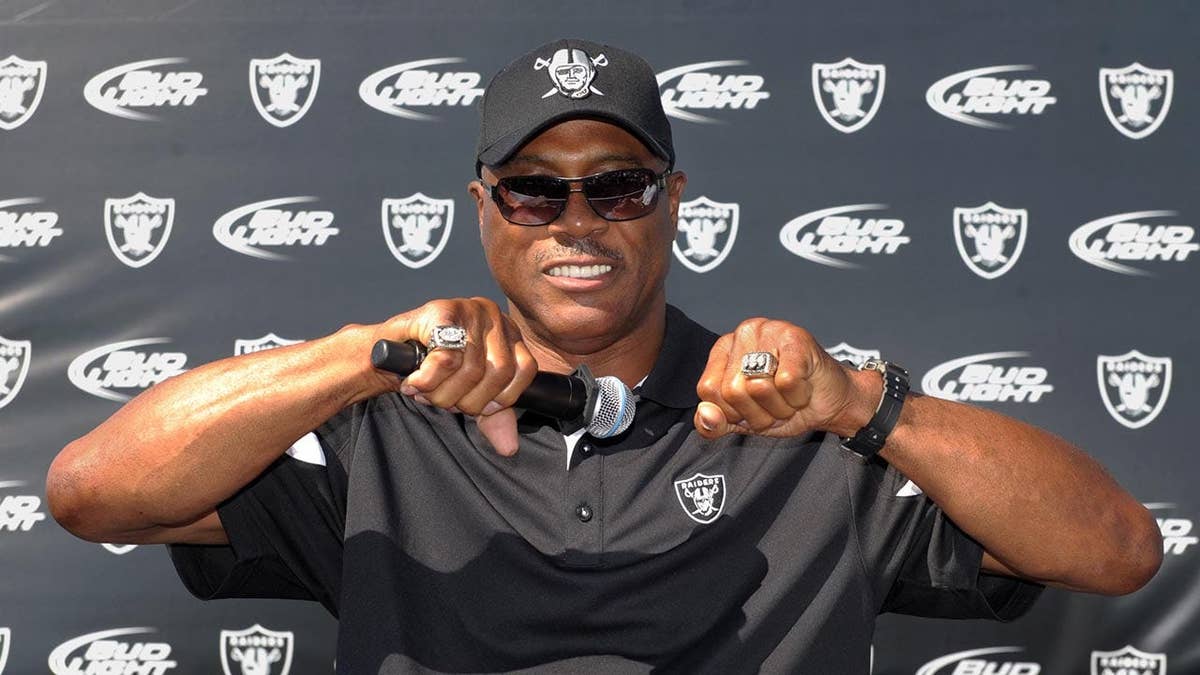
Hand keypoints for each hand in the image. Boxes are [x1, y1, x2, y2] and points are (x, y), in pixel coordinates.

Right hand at [368, 297, 536, 455]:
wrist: (383, 353)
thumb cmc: (428, 370)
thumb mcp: (468, 395)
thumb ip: (492, 417)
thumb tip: (508, 446)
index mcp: (507, 333)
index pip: (524, 370)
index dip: (500, 397)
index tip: (476, 405)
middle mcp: (493, 316)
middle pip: (499, 372)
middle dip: (468, 399)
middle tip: (444, 400)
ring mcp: (469, 309)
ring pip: (472, 368)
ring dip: (444, 393)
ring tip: (426, 392)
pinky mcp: (442, 310)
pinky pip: (446, 358)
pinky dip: (429, 380)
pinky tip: (415, 382)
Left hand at [694, 318, 873, 439]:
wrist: (831, 403)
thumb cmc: (785, 405)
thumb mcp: (744, 421)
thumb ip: (716, 423)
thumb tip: (706, 416)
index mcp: (723, 349)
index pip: (708, 390)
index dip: (732, 412)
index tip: (751, 407)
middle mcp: (743, 333)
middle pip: (733, 391)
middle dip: (758, 412)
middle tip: (776, 402)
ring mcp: (770, 330)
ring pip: (758, 387)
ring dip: (779, 406)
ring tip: (789, 395)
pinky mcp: (797, 338)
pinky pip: (786, 382)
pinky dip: (797, 397)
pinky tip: (803, 387)